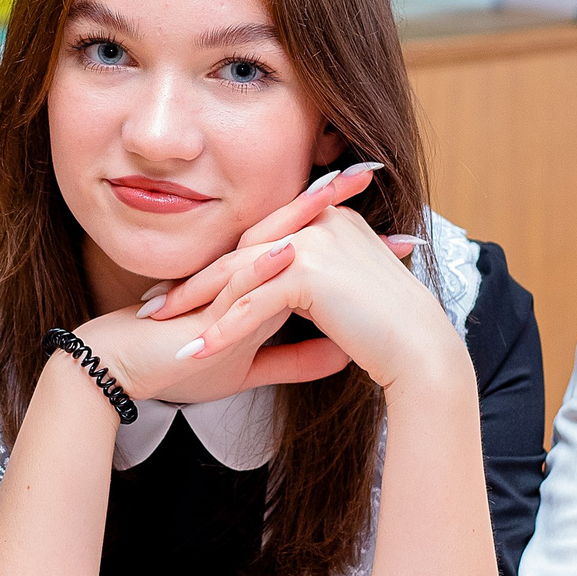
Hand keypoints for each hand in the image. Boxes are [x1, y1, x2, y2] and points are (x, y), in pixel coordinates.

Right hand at [57, 163, 408, 405]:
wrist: (122, 371)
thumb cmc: (177, 366)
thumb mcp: (250, 366)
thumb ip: (296, 360)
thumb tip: (343, 354)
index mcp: (253, 282)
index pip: (308, 252)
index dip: (352, 244)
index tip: (400, 237)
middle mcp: (239, 271)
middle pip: (292, 227)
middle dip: (335, 204)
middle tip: (375, 173)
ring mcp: (219, 280)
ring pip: (265, 238)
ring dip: (302, 214)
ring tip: (341, 190)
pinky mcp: (199, 299)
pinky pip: (233, 279)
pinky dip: (261, 264)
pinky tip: (291, 248)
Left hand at [165, 197, 461, 396]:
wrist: (422, 353)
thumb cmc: (389, 337)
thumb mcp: (342, 306)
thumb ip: (314, 295)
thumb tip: (285, 308)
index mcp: (327, 223)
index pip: (259, 243)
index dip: (218, 270)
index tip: (183, 293)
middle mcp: (319, 223)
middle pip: (241, 251)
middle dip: (194, 281)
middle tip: (154, 305)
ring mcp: (315, 242)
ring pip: (239, 274)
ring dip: (195, 302)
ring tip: (160, 327)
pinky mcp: (311, 271)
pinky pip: (253, 302)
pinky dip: (221, 329)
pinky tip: (196, 352)